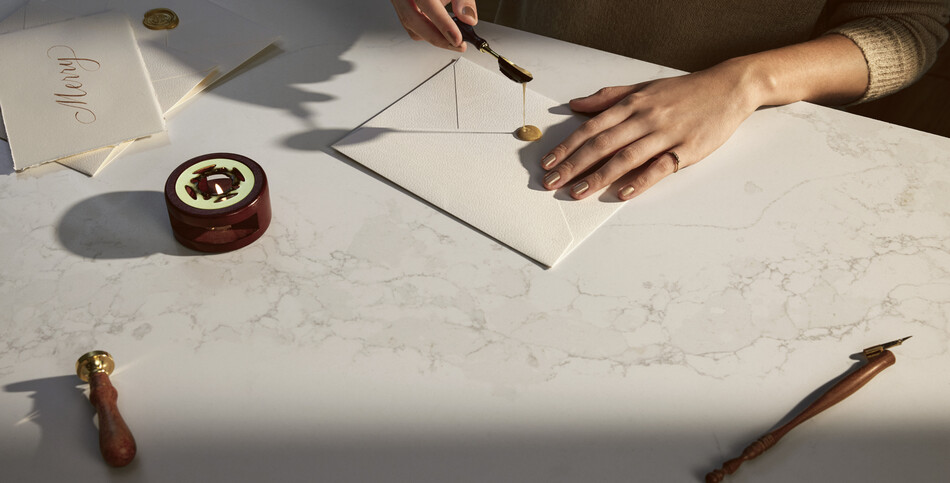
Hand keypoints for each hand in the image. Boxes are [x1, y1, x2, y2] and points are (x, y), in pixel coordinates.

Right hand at [391, 0, 477, 51]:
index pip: (426, 3)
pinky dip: (428, 28)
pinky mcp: (401, 6)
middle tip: (457, 45)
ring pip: (410, 25)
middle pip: (412, 20)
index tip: (457, 38)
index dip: (442, 23)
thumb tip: (468, 19)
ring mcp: (398, 0)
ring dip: (433, 35)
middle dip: (437, 38)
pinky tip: (442, 28)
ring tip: (453, 37)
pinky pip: (411, 22)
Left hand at [540, 60, 761, 200]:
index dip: (567, 147)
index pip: (591, 128)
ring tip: (577, 193)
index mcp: (632, 103)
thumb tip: (575, 104)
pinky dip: (640, 181)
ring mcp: (665, 134)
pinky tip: (622, 193)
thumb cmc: (684, 91)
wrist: (728, 87)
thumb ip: (608, 97)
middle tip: (551, 183)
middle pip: (601, 144)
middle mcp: (644, 118)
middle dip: (573, 165)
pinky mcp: (686, 149)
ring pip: (625, 157)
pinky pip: (659, 167)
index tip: (548, 163)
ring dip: (599, 177)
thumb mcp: (643, 87)